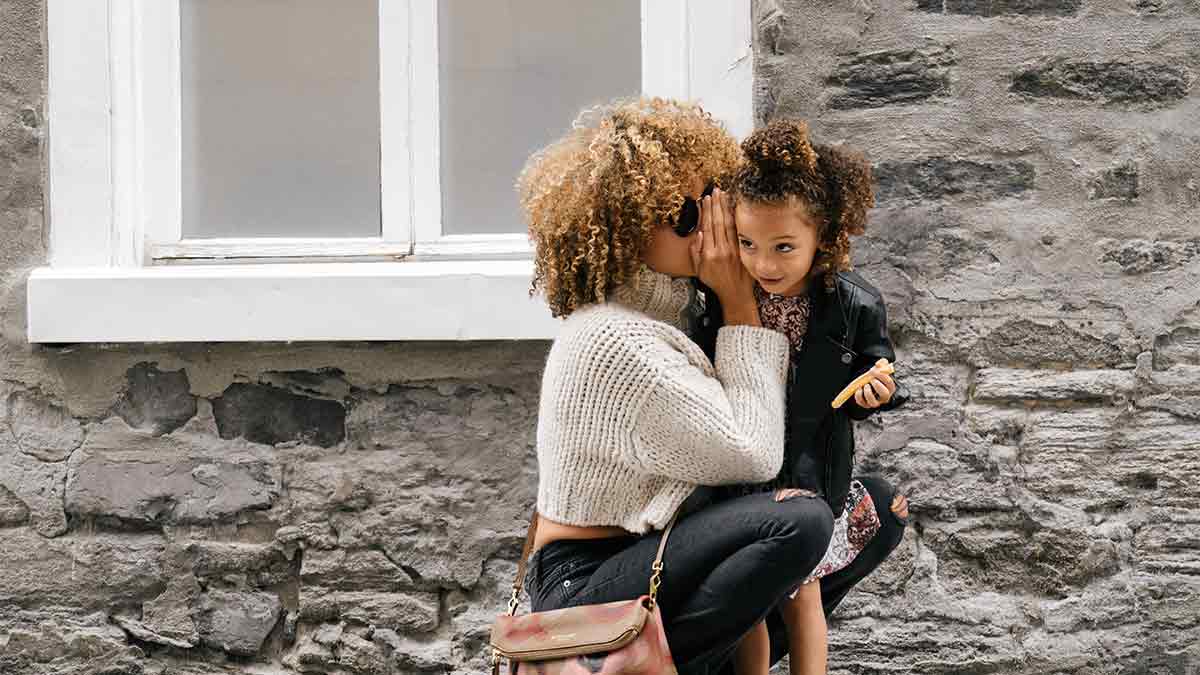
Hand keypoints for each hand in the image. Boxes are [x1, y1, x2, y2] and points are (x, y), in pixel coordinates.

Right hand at [689, 188, 757, 324]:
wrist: (735, 294)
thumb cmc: (715, 282)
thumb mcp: (699, 270)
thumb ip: (696, 251)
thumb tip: (699, 233)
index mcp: (709, 254)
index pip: (706, 227)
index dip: (705, 211)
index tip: (705, 199)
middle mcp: (721, 250)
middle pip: (717, 222)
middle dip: (716, 204)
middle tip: (715, 191)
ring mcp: (734, 249)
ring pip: (728, 224)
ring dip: (725, 207)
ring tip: (724, 194)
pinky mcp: (742, 250)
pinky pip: (738, 231)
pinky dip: (736, 218)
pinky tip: (735, 207)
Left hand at [853, 365, 897, 408]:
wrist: (869, 381)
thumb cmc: (876, 376)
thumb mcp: (881, 367)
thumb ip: (882, 363)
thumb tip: (878, 363)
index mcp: (890, 387)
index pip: (889, 383)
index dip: (882, 376)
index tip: (875, 370)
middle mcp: (884, 397)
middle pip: (884, 394)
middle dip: (878, 386)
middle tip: (872, 379)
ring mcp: (875, 401)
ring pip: (873, 403)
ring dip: (868, 393)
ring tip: (865, 385)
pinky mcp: (866, 404)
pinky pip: (862, 403)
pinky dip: (859, 396)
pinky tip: (859, 389)